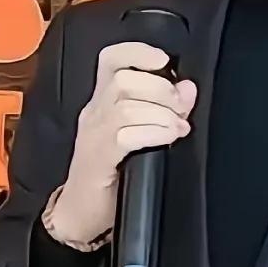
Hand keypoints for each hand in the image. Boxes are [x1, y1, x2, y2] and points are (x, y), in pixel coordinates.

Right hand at [49, 42, 196, 245]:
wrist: (79, 214)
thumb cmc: (109, 174)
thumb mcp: (136, 135)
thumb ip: (163, 109)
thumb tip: (188, 87)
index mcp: (102, 102)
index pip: (112, 59)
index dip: (138, 51)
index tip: (164, 60)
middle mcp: (95, 113)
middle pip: (123, 79)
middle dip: (160, 89)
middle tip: (179, 108)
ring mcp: (94, 135)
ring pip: (126, 105)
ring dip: (161, 113)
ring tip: (176, 127)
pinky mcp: (98, 159)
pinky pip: (125, 135)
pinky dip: (153, 132)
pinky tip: (167, 138)